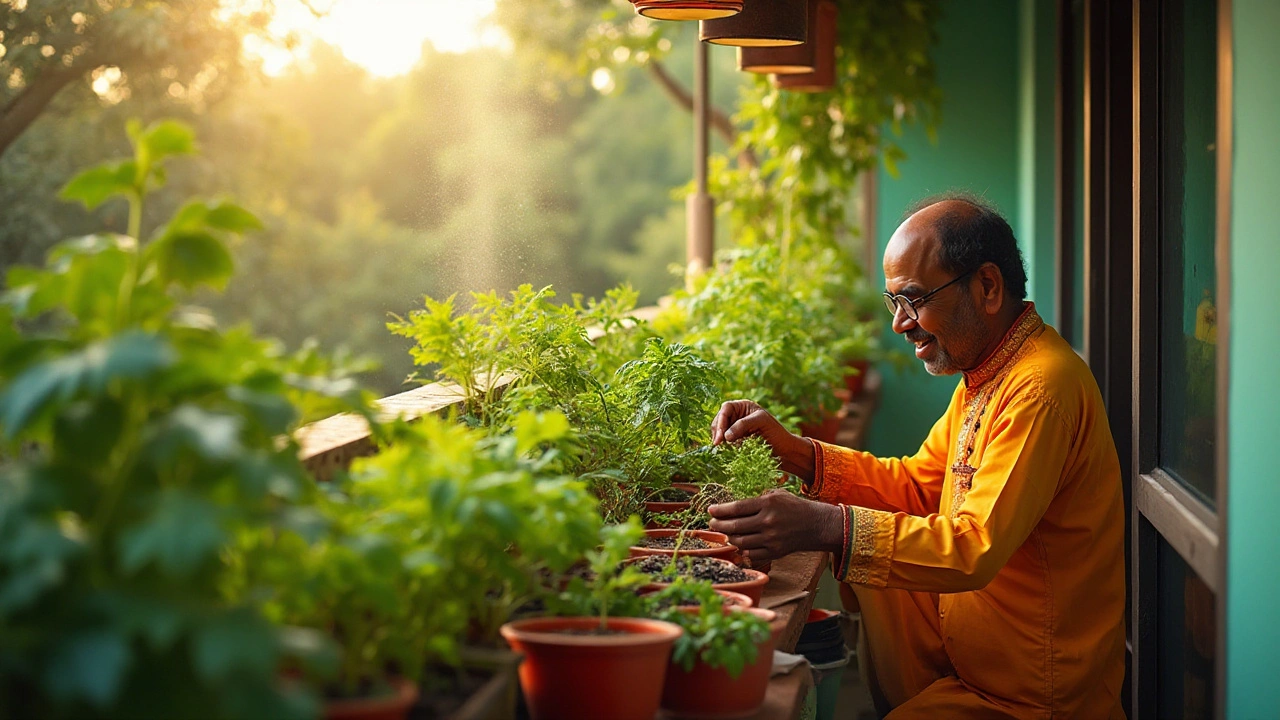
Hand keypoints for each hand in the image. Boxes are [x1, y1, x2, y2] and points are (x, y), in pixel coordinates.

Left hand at [708, 490, 843, 565]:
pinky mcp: (774, 552)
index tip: (710, 510)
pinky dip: (741, 549)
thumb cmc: (794, 506)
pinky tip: (738, 543)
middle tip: (712, 523)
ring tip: (725, 533)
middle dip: (718, 525)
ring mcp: (771, 539)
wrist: (815, 525)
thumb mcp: (776, 495)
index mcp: (768, 504)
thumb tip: (731, 506)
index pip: (737, 508)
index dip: (720, 510)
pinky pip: (750, 553)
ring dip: (728, 538)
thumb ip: (756, 500)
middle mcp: (768, 522)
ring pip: (740, 542)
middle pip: (734, 526)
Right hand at [710, 400, 815, 480]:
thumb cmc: (777, 433)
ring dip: (720, 440)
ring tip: (723, 449)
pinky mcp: (735, 441)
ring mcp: (735, 428)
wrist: (785, 451)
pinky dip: (724, 446)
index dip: (721, 420)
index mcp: (743, 406)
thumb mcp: (761, 422)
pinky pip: (725, 442)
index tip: (721, 435)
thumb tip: (726, 436)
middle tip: (718, 445)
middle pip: (719, 420)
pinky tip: (727, 451)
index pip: (726, 409)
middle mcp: (737, 416)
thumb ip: (743, 425)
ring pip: (720, 432)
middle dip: (718, 431)